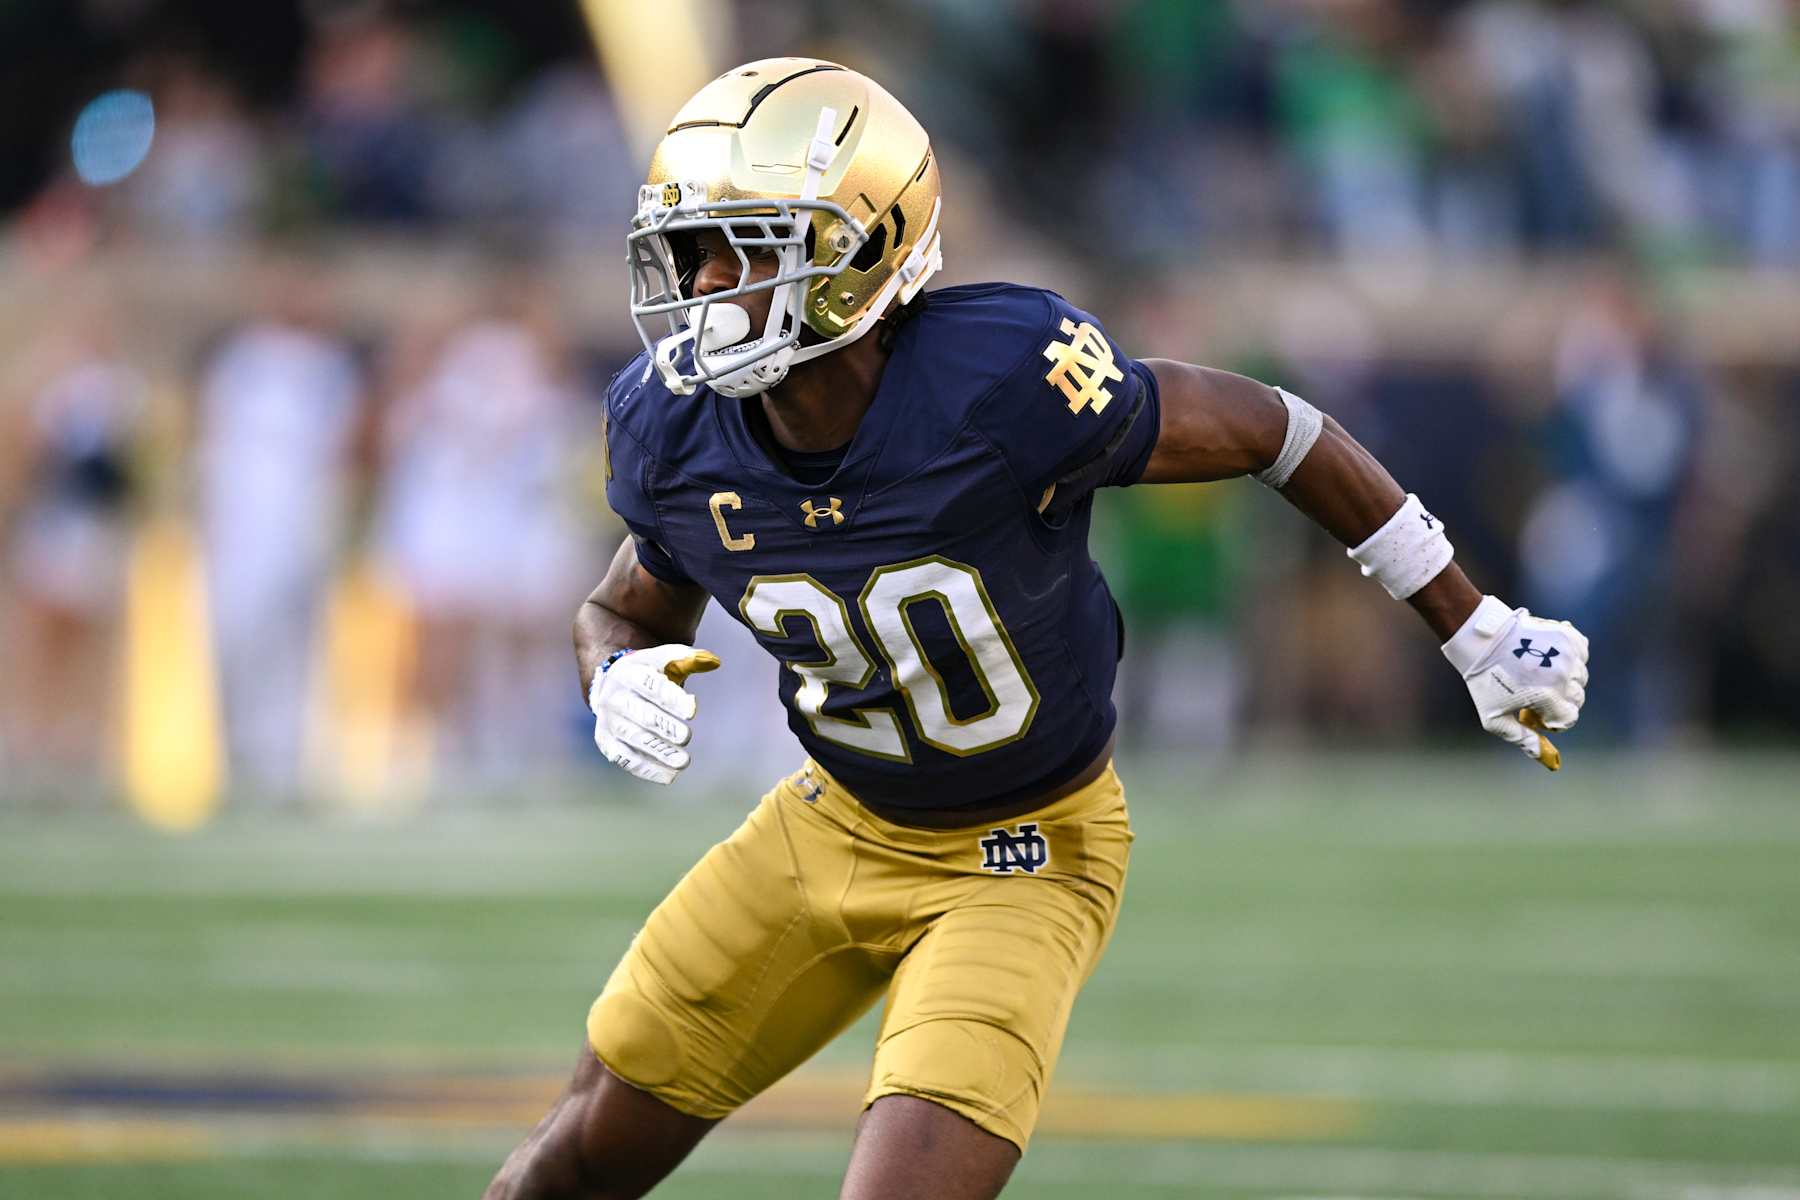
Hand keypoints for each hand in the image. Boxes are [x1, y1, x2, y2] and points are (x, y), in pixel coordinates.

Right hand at [588, 644, 720, 784]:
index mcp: (629, 672)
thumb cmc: (649, 673)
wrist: (612, 685)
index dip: (671, 698)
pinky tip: (669, 776)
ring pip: (633, 739)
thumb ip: (689, 660)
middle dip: (665, 728)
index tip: (692, 711)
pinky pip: (624, 758)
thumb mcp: (666, 661)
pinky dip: (646, 769)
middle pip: (641, 715)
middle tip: (686, 737)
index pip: (650, 685)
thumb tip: (714, 661)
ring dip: (659, 752)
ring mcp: (608, 721)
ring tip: (683, 761)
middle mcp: (614, 697)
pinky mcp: (606, 741)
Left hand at [1442, 596, 1588, 770]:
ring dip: (1565, 680)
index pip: (1569, 718)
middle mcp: (1562, 675)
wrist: (1481, 640)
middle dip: (1559, 701)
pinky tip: (1551, 659)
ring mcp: (1567, 654)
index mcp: (1547, 696)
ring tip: (1540, 675)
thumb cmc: (1485, 681)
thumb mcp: (1494, 718)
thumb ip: (1521, 739)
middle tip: (1536, 694)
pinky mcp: (1568, 636)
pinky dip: (1571, 659)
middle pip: (1577, 699)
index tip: (1537, 713)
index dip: (1553, 719)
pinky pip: (1581, 655)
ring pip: (1580, 677)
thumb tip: (1542, 757)